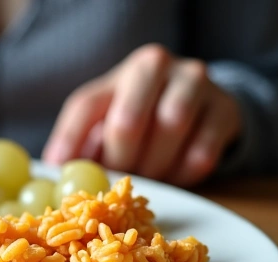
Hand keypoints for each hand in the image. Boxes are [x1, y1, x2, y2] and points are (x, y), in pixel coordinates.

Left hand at [43, 44, 241, 186]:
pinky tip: (173, 174)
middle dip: (118, 160)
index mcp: (117, 73)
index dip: (69, 142)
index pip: (85, 107)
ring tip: (148, 176)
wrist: (197, 102)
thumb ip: (80, 143)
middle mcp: (155, 67)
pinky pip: (200, 154)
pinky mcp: (224, 110)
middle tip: (118, 178)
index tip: (59, 171)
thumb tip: (52, 176)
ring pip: (168, 131)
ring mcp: (194, 83)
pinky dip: (182, 175)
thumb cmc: (139, 116)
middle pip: (126, 121)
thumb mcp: (105, 119)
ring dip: (153, 167)